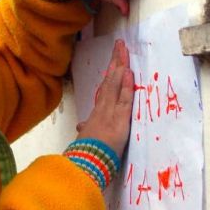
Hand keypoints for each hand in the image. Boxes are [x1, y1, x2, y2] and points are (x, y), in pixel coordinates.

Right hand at [75, 39, 133, 155]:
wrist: (86, 164)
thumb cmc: (86, 154)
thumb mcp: (86, 139)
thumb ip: (86, 130)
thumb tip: (82, 127)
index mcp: (97, 112)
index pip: (106, 88)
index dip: (111, 73)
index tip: (115, 61)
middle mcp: (103, 108)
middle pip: (110, 80)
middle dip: (116, 62)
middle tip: (120, 45)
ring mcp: (110, 112)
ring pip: (115, 85)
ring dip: (120, 67)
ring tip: (123, 51)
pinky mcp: (119, 119)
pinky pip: (123, 99)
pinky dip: (125, 85)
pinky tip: (127, 72)